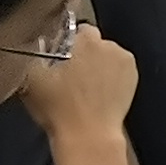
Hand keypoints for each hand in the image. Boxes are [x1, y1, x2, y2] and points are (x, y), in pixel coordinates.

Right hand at [15, 17, 139, 137]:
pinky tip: (100, 91)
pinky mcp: (134, 76)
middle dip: (82, 53)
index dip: (65, 43)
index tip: (58, 58)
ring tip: (85, 86)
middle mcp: (108, 44)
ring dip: (98, 63)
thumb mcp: (30, 77)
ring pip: (107, 54)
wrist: (88, 135)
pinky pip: (119, 67)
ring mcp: (125, 60)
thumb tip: (31, 43)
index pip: (74, 29)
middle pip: (92, 41)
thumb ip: (31, 52)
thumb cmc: (57, 107)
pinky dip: (111, 74)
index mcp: (85, 39)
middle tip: (69, 74)